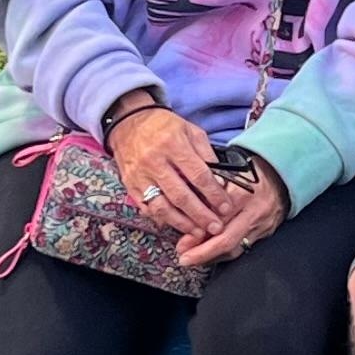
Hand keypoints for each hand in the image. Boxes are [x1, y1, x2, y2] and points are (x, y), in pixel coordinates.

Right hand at [110, 104, 248, 238]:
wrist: (129, 122)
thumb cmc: (164, 126)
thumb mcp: (190, 130)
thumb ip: (206, 153)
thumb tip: (220, 180)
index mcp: (173, 144)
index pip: (198, 175)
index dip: (214, 194)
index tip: (225, 207)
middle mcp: (155, 161)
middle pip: (181, 196)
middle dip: (201, 215)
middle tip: (216, 227)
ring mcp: (140, 175)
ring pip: (162, 207)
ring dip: (182, 223)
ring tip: (198, 231)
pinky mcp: (130, 184)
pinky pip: (146, 208)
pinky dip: (162, 219)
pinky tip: (176, 224)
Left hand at [174, 154, 289, 269]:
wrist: (281, 178)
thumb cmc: (252, 174)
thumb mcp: (230, 173)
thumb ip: (211, 190)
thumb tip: (188, 207)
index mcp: (243, 193)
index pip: (218, 217)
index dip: (199, 231)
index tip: (182, 240)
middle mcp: (253, 212)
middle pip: (227, 239)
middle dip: (203, 252)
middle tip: (185, 258)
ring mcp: (261, 225)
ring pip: (235, 248)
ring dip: (212, 256)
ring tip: (194, 258)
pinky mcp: (265, 234)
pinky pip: (242, 248)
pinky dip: (224, 254)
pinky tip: (210, 255)